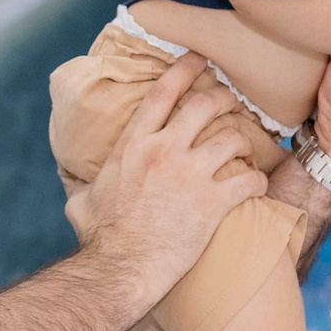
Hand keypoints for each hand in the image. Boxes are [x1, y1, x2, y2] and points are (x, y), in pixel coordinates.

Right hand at [66, 54, 267, 305]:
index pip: (163, 93)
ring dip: (243, 141)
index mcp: (132, 145)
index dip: (185, 70)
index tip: (200, 60)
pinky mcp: (211, 204)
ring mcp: (189, 176)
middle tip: (233, 105)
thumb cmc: (98, 239)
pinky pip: (249, 180)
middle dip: (225, 100)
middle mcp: (163, 151)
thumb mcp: (81, 202)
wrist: (117, 270)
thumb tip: (74, 186)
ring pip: (232, 138)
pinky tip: (255, 186)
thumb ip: (83, 185)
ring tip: (244, 150)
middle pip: (206, 106)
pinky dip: (257, 180)